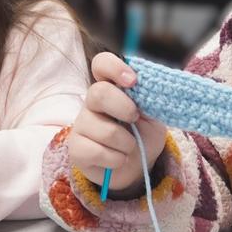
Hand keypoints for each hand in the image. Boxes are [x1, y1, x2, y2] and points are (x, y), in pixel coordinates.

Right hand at [64, 52, 167, 196]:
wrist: (137, 167)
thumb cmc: (143, 135)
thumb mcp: (154, 116)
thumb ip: (150, 100)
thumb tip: (149, 89)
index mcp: (112, 87)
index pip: (102, 64)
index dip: (114, 67)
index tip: (132, 81)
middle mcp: (92, 102)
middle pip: (99, 93)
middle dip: (124, 107)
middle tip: (135, 119)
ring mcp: (82, 125)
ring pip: (105, 130)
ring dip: (127, 143)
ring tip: (129, 147)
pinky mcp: (76, 148)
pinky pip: (97, 152)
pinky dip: (116, 159)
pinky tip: (118, 159)